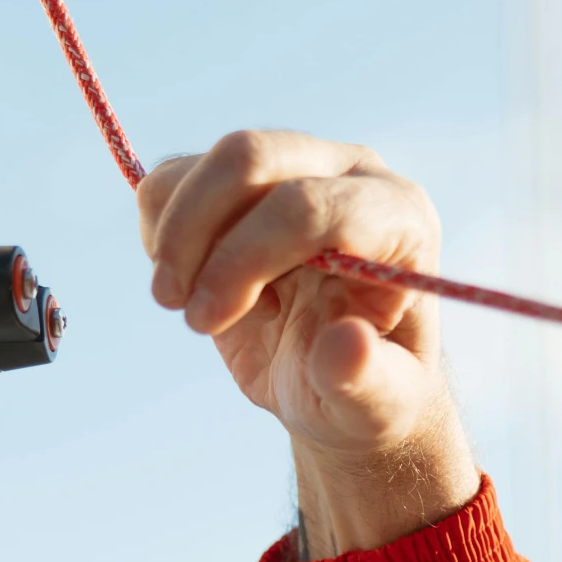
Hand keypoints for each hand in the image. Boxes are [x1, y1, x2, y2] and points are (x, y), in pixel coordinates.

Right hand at [139, 130, 477, 556]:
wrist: (337, 380)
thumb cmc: (366, 389)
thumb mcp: (374, 404)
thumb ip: (366, 379)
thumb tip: (347, 344)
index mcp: (399, 218)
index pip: (310, 206)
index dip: (246, 257)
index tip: (205, 322)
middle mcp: (350, 176)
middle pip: (251, 157)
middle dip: (196, 234)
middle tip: (180, 310)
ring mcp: (295, 166)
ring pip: (203, 166)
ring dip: (177, 242)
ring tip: (203, 312)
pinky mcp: (241, 181)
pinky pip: (173, 180)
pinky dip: (162, 235)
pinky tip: (197, 285)